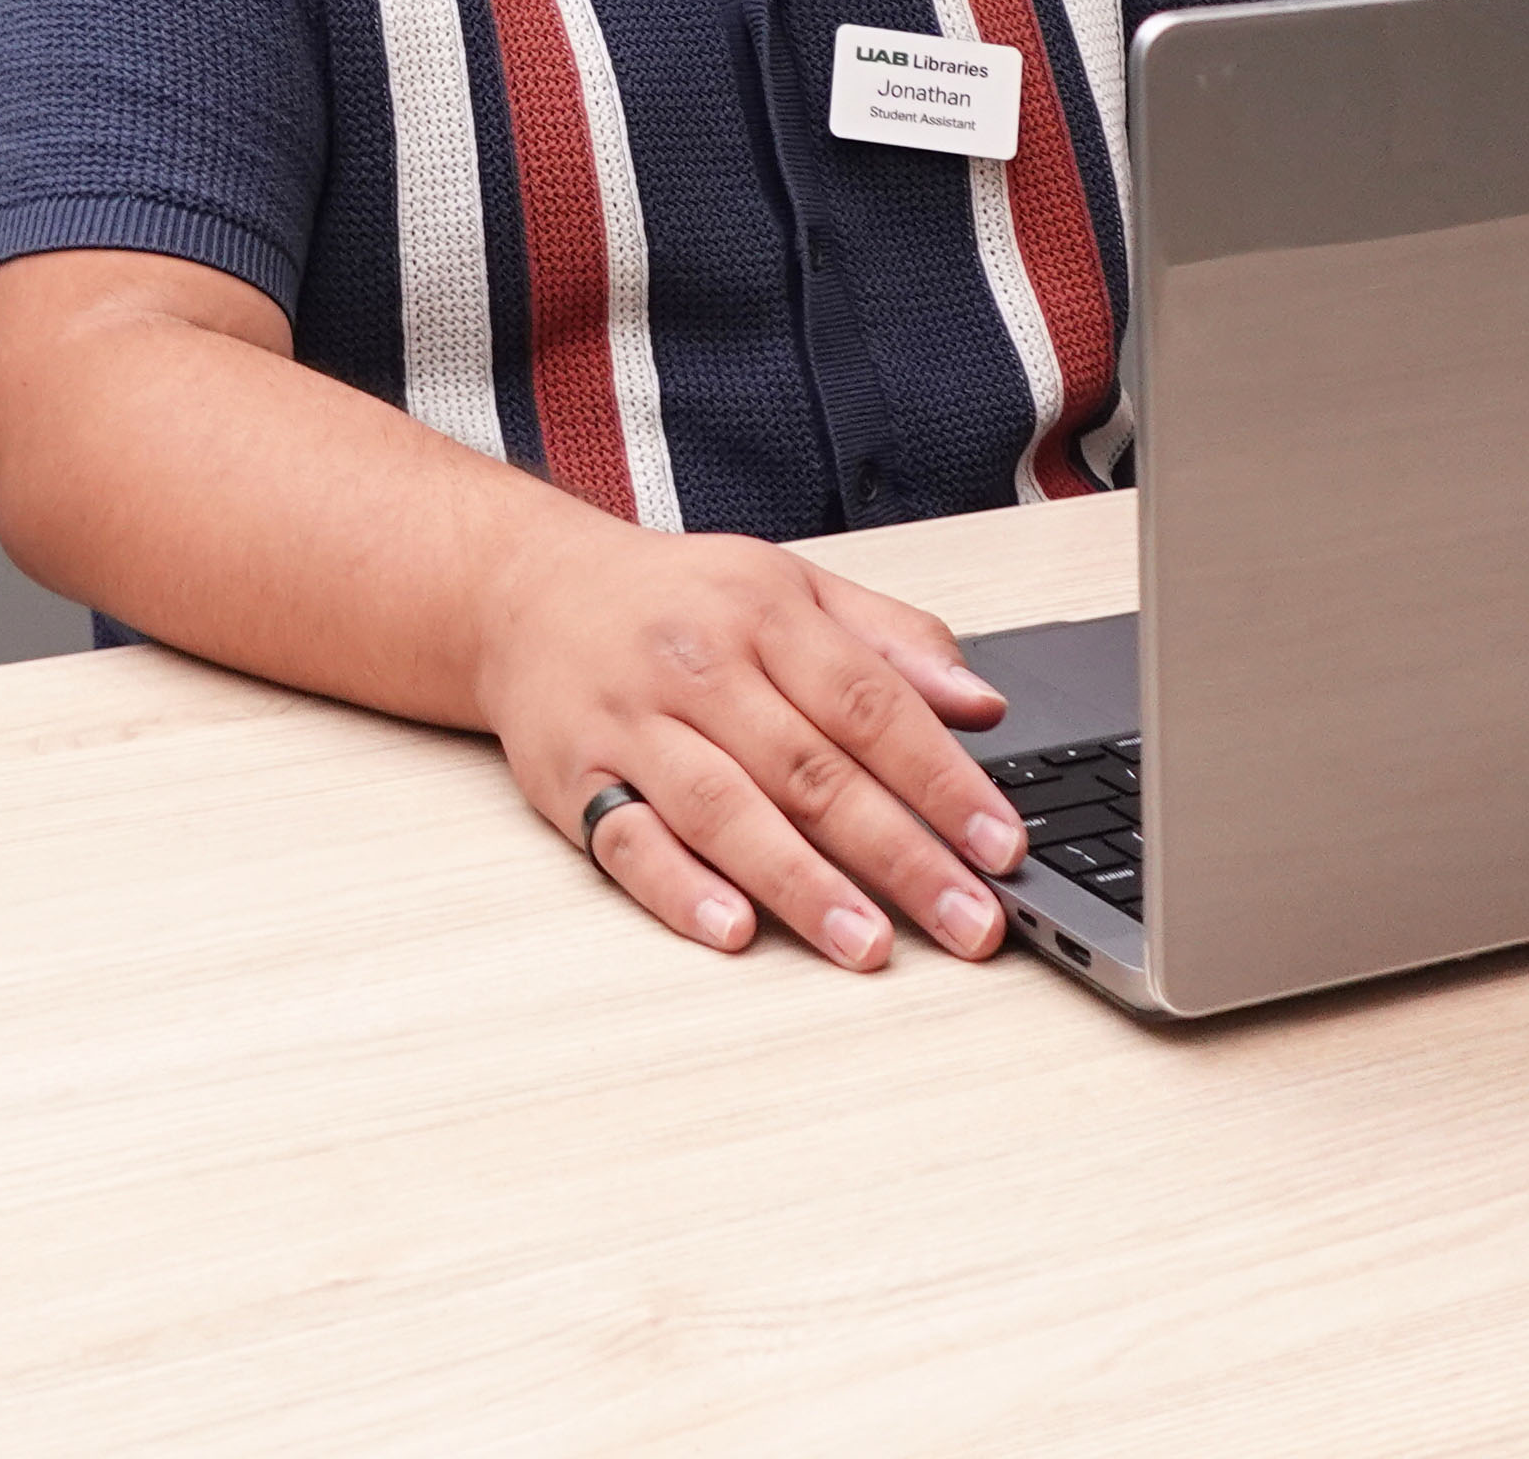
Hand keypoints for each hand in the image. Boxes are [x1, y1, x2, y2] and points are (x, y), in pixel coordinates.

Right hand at [473, 516, 1024, 967]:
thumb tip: (983, 703)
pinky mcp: (575, 779)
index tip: (1001, 844)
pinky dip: (680, 889)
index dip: (942, 778)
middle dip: (900, 854)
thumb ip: (892, 639)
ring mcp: (634, 725)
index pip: (870, 702)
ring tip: (870, 944)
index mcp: (764, 614)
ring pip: (726, 810)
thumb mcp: (790, 583)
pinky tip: (733, 931)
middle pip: (811, 769)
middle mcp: (700, 667)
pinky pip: (629, 842)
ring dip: (803, 884)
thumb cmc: (675, 598)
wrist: (526, 590)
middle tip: (969, 922)